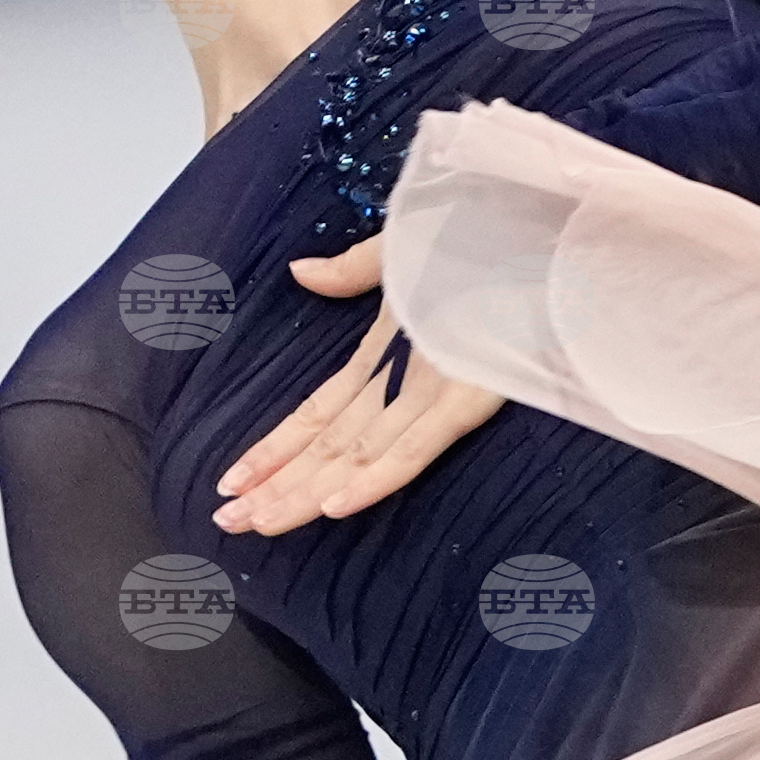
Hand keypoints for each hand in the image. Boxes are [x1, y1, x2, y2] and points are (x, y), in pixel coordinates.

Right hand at [209, 239, 504, 531]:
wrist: (534, 234)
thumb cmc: (475, 245)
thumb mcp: (399, 251)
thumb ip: (351, 271)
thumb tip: (300, 272)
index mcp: (383, 363)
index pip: (315, 419)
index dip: (272, 450)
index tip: (230, 482)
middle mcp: (399, 392)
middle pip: (326, 452)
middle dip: (275, 488)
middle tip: (225, 524)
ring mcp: (431, 402)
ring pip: (358, 461)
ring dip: (305, 494)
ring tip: (259, 524)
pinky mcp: (465, 404)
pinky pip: (412, 448)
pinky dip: (372, 479)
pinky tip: (334, 506)